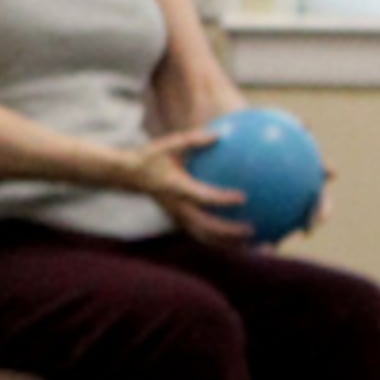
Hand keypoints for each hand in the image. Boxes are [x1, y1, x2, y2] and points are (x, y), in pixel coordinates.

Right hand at [129, 126, 248, 246]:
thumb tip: (220, 134)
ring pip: (203, 235)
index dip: (221, 199)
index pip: (201, 196)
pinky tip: (239, 241)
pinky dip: (220, 241)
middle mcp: (177, 206)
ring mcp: (177, 216)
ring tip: (250, 245)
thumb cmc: (152, 156)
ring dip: (226, 243)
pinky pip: (201, 234)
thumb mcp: (168, 144)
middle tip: (251, 229)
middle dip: (228, 231)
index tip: (243, 197)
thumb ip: (193, 140)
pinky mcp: (179, 220)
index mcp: (175, 188)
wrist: (128, 175)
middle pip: (204, 225)